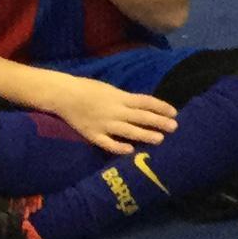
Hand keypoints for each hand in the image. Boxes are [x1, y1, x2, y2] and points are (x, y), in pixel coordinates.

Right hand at [53, 76, 177, 158]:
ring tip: (159, 139)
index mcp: (119, 97)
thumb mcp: (109, 89)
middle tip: (174, 127)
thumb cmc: (87, 88)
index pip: (145, 101)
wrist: (63, 95)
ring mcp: (104, 124)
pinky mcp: (93, 135)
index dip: (161, 107)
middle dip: (159, 122)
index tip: (174, 112)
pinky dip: (119, 147)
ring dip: (145, 135)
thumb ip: (124, 98)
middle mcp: (115, 110)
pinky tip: (130, 150)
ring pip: (129, 131)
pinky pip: (108, 143)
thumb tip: (142, 107)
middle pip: (141, 117)